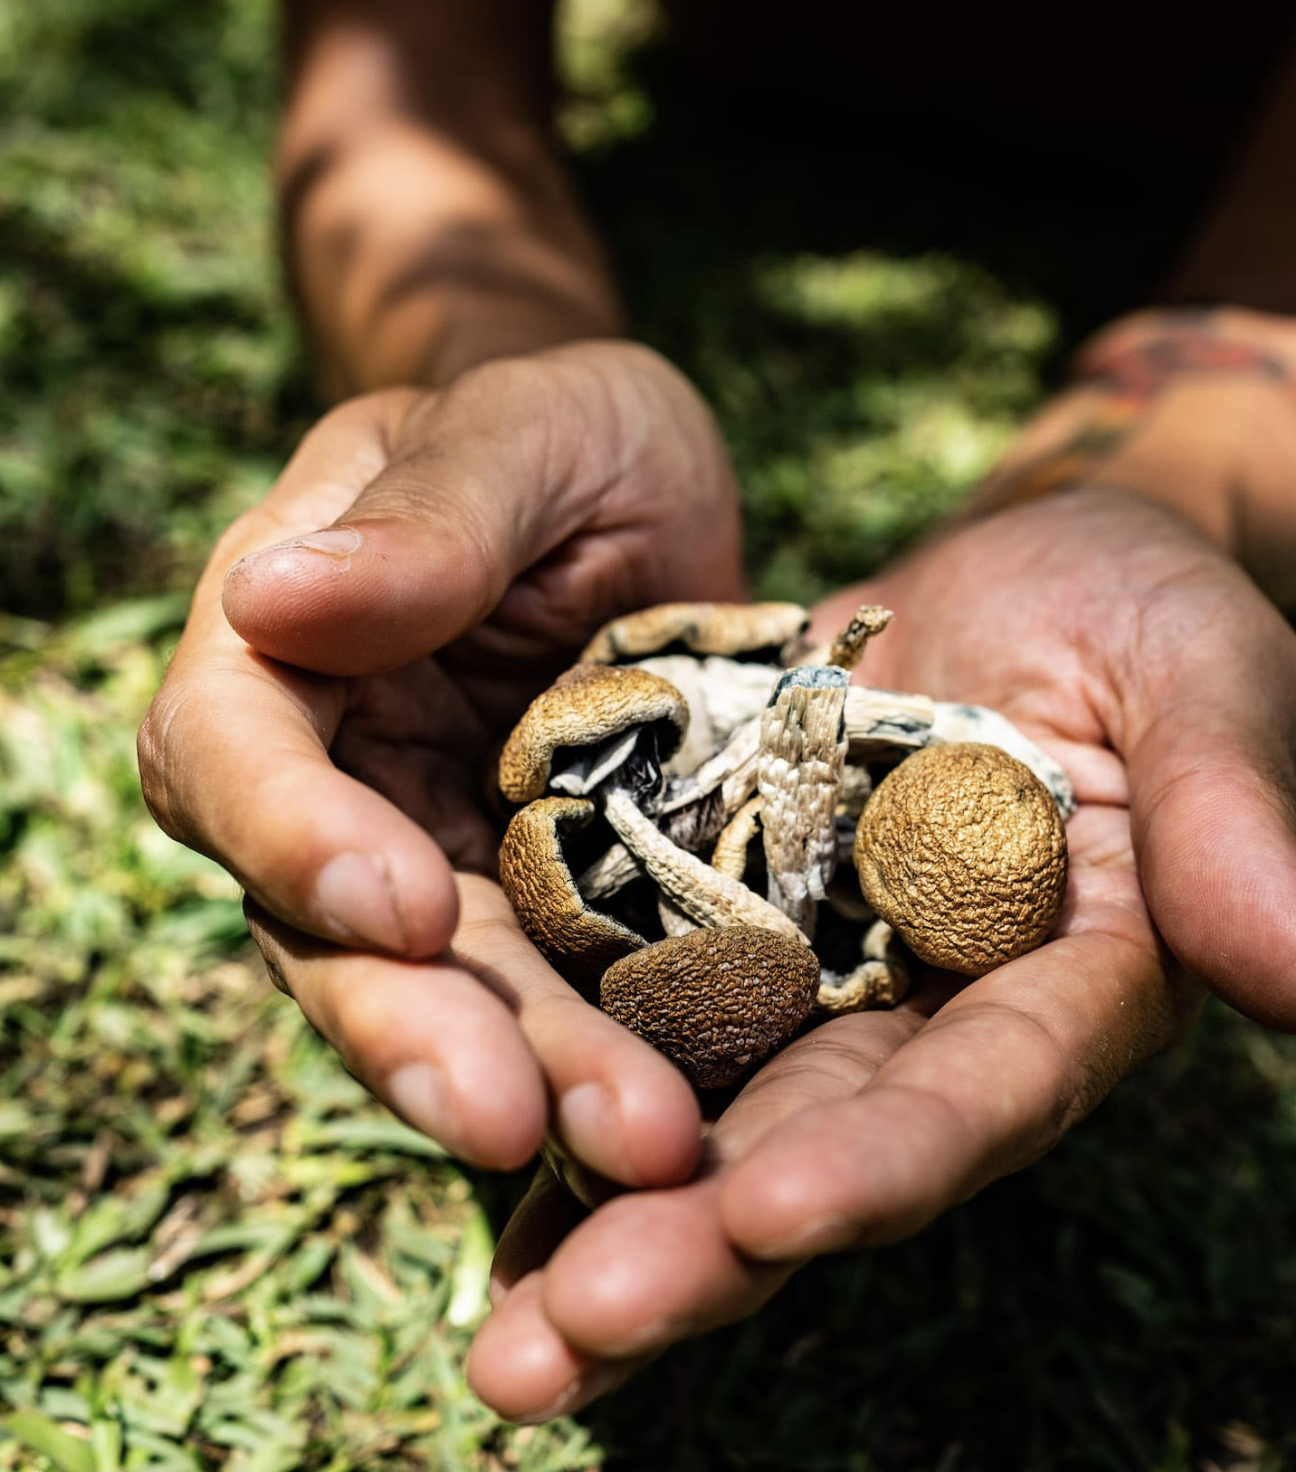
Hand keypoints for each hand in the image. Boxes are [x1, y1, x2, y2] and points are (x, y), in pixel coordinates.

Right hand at [138, 341, 744, 1185]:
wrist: (649, 494)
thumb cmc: (569, 431)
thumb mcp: (526, 429)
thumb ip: (427, 514)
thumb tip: (269, 599)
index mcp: (286, 650)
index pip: (234, 759)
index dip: (299, 841)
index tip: (405, 906)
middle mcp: (337, 778)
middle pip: (330, 928)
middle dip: (415, 1029)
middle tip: (506, 1119)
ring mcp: (437, 856)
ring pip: (449, 997)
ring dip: (530, 1080)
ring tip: (632, 1142)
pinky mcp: (543, 905)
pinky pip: (562, 996)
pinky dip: (611, 1058)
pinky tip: (677, 1117)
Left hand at [463, 487, 1295, 1420]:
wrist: (1019, 569)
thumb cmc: (1136, 612)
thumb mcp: (1199, 684)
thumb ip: (1228, 825)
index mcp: (1059, 985)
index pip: (979, 1093)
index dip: (886, 1160)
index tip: (773, 1217)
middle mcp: (925, 1014)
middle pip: (815, 1149)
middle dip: (694, 1253)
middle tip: (554, 1353)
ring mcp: (813, 971)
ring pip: (705, 1110)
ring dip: (599, 1216)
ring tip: (495, 1331)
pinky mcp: (720, 909)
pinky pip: (631, 1005)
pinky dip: (557, 1084)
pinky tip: (460, 1143)